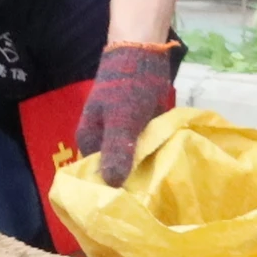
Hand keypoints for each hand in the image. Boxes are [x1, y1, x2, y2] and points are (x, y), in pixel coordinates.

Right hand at [80, 41, 183, 187]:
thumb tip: (112, 185)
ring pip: (131, 159)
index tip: (134, 203)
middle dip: (131, 181)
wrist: (142, 53)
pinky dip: (154, 154)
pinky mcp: (138, 127)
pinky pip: (145, 147)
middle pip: (115, 169)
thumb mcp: (121, 121)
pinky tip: (166, 165)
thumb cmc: (127, 87)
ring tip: (162, 185)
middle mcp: (101, 140)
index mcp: (89, 141)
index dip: (113, 190)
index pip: (97, 176)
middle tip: (152, 197)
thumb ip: (117, 151)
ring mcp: (120, 133)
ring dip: (145, 168)